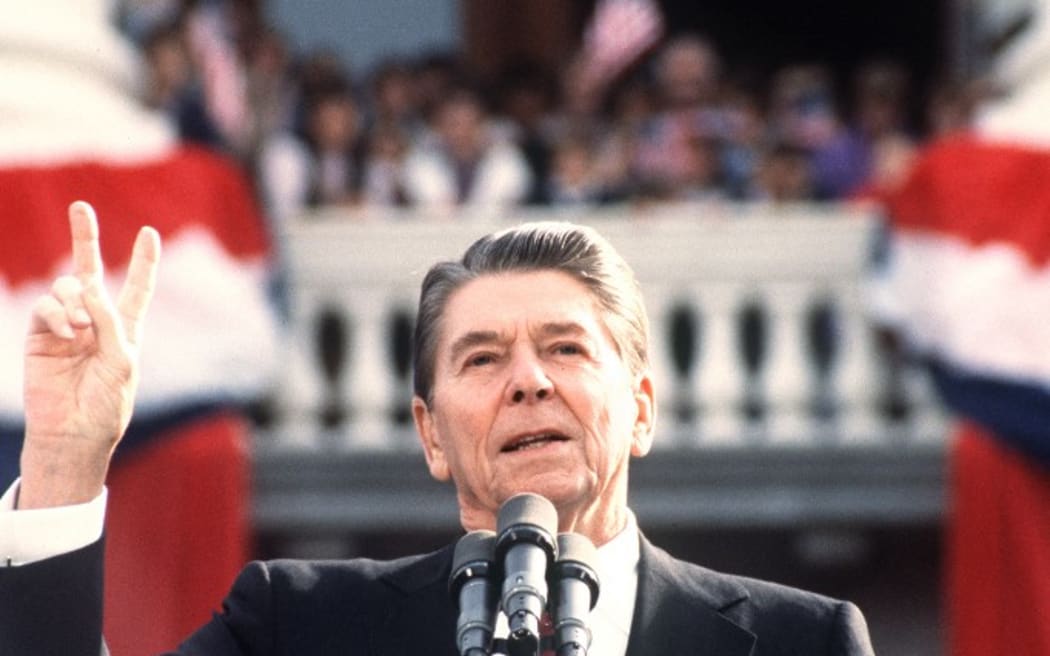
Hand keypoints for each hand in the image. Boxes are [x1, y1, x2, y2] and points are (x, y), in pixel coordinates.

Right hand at [18, 201, 160, 508]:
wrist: (75, 432)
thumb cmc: (107, 402)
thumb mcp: (122, 359)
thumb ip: (109, 321)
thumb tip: (86, 287)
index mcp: (124, 329)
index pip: (136, 289)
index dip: (143, 262)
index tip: (150, 234)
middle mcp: (94, 322)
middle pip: (89, 272)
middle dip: (84, 238)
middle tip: (80, 207)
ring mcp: (66, 327)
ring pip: (66, 289)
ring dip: (75, 300)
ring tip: (80, 327)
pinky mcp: (41, 336)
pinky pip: (47, 308)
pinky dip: (57, 315)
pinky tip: (66, 332)